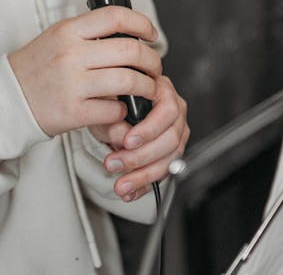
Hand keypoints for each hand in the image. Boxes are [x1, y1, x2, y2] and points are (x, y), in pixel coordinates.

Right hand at [8, 6, 161, 137]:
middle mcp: (71, 54)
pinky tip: (118, 108)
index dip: (142, 23)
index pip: (115, 17)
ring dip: (146, 87)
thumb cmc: (37, 68)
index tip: (151, 34)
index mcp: (69, 31)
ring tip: (146, 89)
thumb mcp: (58, 38)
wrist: (7, 99)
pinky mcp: (74, 112)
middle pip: (130, 50)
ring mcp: (72, 84)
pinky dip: (122, 110)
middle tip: (154, 68)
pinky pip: (113, 109)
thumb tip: (129, 33)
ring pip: (128, 81)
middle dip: (152, 60)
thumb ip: (89, 33)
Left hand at [96, 75, 188, 202]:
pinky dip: (144, 186)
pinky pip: (163, 174)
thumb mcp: (105, 105)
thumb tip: (122, 140)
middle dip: (141, 157)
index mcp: (162, 91)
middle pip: (170, 139)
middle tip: (114, 164)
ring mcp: (176, 133)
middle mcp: (175, 112)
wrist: (111, 110)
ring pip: (169, 160)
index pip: (167, 111)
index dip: (149, 129)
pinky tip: (130, 191)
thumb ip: (115, 120)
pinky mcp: (171, 154)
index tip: (127, 142)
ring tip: (120, 185)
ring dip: (143, 176)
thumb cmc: (111, 100)